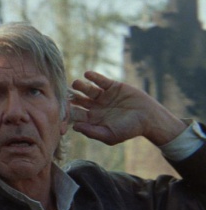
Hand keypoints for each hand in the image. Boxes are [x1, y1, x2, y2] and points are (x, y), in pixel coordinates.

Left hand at [70, 71, 186, 145]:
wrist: (149, 118)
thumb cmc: (130, 130)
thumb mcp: (110, 135)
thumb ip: (92, 132)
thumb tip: (75, 127)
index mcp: (92, 119)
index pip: (75, 114)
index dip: (68, 112)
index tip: (61, 109)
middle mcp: (94, 106)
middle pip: (78, 100)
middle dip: (71, 97)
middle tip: (64, 94)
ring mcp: (103, 96)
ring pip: (87, 90)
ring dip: (80, 86)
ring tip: (76, 83)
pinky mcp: (112, 86)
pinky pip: (101, 80)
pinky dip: (94, 77)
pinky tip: (87, 74)